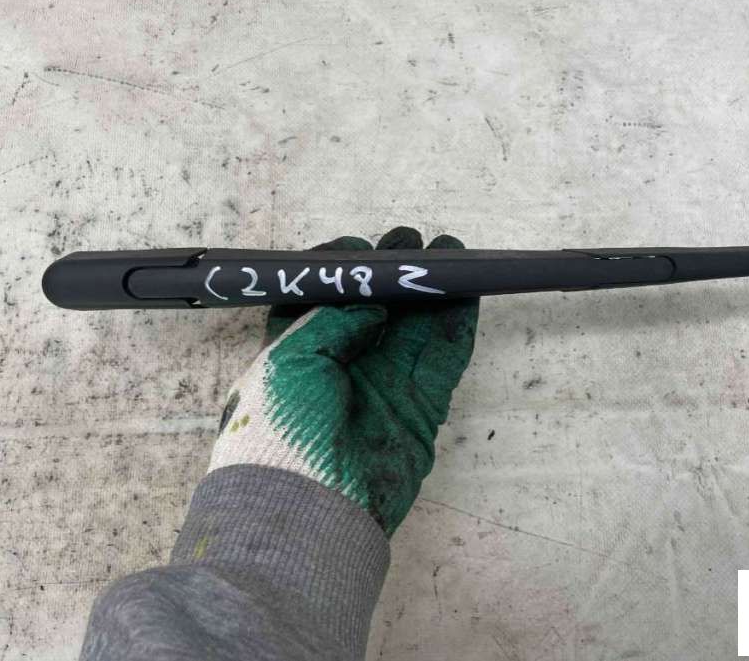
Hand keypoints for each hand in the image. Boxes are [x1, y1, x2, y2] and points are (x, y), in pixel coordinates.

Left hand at [208, 226, 478, 534]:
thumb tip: (370, 304)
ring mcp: (384, 388)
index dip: (341, 272)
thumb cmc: (283, 429)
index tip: (357, 249)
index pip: (323, 302)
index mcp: (299, 356)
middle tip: (411, 242)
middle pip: (376, 310)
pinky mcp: (419, 410)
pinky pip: (443, 359)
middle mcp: (343, 369)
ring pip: (416, 328)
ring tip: (450, 253)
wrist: (310, 506)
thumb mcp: (292, 358)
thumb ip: (333, 320)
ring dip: (433, 291)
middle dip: (394, 274)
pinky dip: (457, 324)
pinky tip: (465, 291)